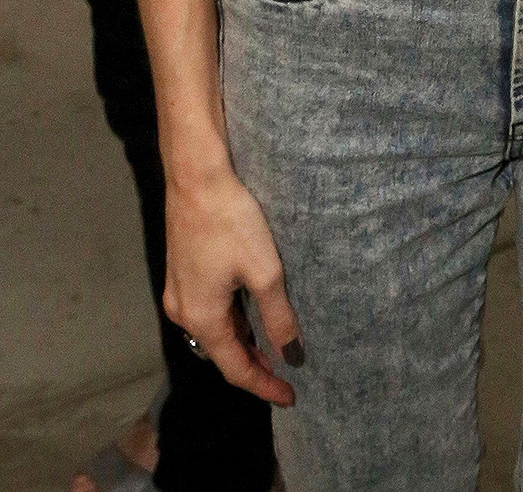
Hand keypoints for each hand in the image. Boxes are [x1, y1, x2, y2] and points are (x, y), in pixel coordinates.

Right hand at [164, 162, 302, 404]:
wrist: (196, 179)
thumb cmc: (232, 223)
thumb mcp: (265, 272)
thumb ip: (278, 318)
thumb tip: (292, 355)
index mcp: (202, 320)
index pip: (235, 369)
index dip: (264, 386)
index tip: (291, 397)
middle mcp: (183, 314)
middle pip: (221, 354)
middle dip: (252, 367)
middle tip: (285, 373)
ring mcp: (177, 293)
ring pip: (213, 332)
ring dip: (241, 343)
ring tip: (272, 346)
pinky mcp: (180, 274)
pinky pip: (207, 312)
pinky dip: (229, 321)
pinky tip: (249, 311)